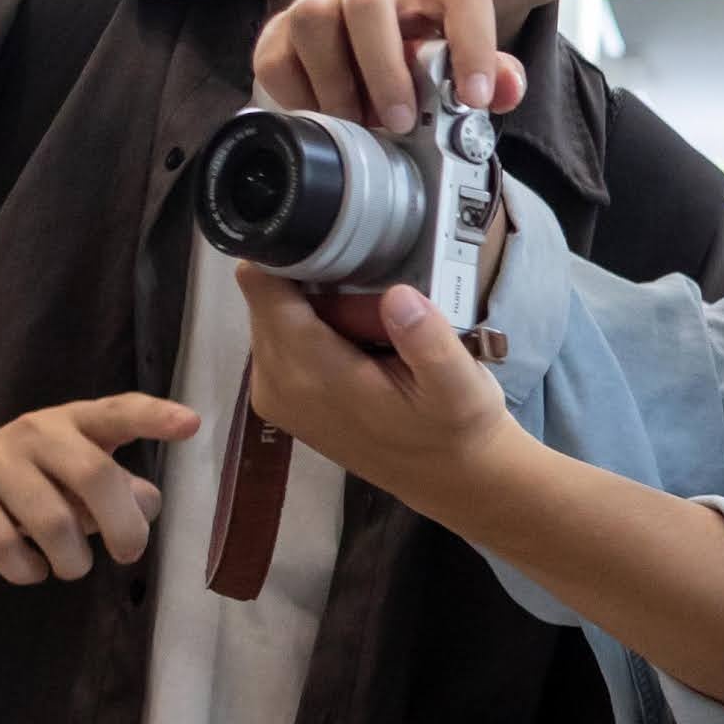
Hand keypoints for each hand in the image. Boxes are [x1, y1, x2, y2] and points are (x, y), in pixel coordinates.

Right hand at [0, 394, 199, 583]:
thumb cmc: (30, 480)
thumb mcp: (75, 476)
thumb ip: (118, 488)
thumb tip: (147, 505)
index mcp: (74, 422)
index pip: (119, 411)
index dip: (154, 417)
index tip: (191, 424)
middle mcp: (35, 433)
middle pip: (93, 474)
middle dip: (122, 524)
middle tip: (129, 553)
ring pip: (51, 520)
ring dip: (73, 559)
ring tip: (73, 567)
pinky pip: (5, 546)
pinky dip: (28, 570)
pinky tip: (32, 568)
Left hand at [236, 267, 518, 516]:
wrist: (449, 478)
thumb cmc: (456, 427)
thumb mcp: (460, 385)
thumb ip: (427, 340)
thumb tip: (396, 295)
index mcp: (315, 376)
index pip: (264, 290)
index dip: (288, 256)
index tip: (332, 244)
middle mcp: (279, 384)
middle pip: (268, 297)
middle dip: (312, 282)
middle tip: (374, 304)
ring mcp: (274, 394)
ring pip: (273, 315)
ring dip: (315, 306)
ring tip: (371, 329)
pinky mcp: (280, 399)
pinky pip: (279, 338)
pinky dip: (313, 329)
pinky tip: (358, 345)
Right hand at [255, 0, 523, 127]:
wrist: (357, 46)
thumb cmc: (418, 54)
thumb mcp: (460, 62)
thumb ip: (494, 75)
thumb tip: (505, 90)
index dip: (473, 45)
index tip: (475, 98)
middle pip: (367, 5)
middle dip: (385, 70)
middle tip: (402, 122)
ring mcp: (320, 0)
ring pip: (314, 22)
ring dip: (337, 84)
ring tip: (359, 125)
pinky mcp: (280, 30)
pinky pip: (278, 58)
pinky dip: (300, 97)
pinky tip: (326, 117)